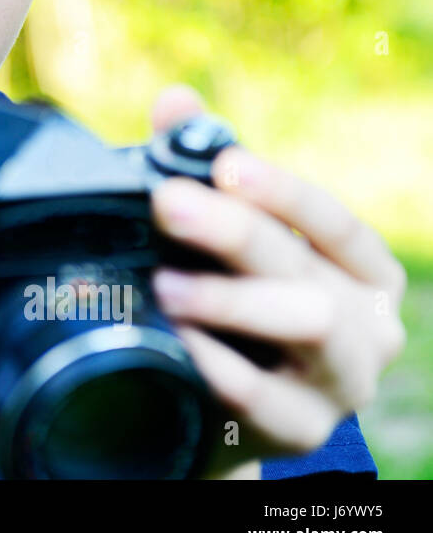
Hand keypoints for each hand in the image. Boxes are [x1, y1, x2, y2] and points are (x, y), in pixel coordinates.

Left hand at [146, 85, 407, 477]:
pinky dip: (223, 366)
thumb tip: (177, 101)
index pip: (333, 221)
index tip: (226, 164)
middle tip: (169, 203)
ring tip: (165, 283)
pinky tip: (182, 343)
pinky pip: (268, 399)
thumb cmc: (229, 307)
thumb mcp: (220, 239)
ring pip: (306, 325)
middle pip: (305, 265)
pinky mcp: (303, 431)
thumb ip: (201, 170)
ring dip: (231, 298)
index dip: (281, 190)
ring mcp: (342, 383)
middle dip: (234, 229)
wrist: (213, 412)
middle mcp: (367, 323)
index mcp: (358, 268)